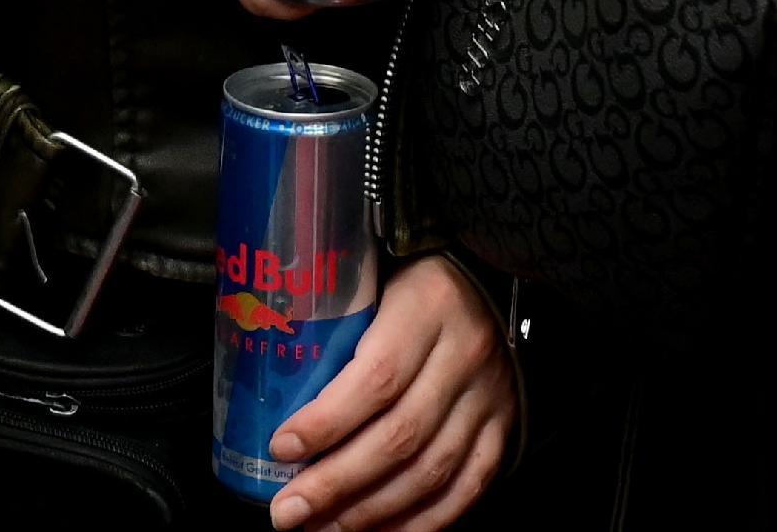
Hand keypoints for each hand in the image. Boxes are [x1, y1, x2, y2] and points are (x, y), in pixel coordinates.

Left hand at [264, 253, 515, 529]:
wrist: (494, 270)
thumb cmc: (415, 277)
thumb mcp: (377, 279)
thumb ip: (338, 325)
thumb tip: (271, 384)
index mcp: (427, 308)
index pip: (377, 378)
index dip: (327, 421)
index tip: (281, 447)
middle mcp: (465, 357)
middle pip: (399, 436)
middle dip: (336, 482)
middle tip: (288, 511)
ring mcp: (490, 398)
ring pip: (430, 471)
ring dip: (370, 511)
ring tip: (321, 529)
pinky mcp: (504, 427)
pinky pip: (467, 488)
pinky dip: (422, 521)